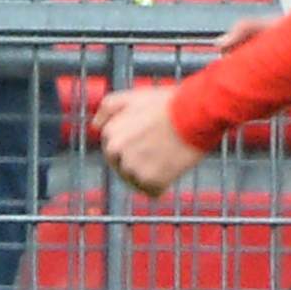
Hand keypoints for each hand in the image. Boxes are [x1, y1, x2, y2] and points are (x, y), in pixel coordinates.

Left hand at [89, 81, 206, 195]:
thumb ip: (108, 109)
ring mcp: (132, 167)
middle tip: (160, 151)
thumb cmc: (168, 104)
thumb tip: (94, 126)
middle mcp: (116, 151)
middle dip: (139, 163)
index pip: (114, 151)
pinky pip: (152, 192)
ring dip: (150, 175)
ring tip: (168, 158)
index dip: (133, 146)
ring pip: (137, 180)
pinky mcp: (151, 180)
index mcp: (110, 133)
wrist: (196, 113)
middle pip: (123, 168)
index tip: (149, 141)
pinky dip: (162, 186)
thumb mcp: (133, 97)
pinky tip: (172, 171)